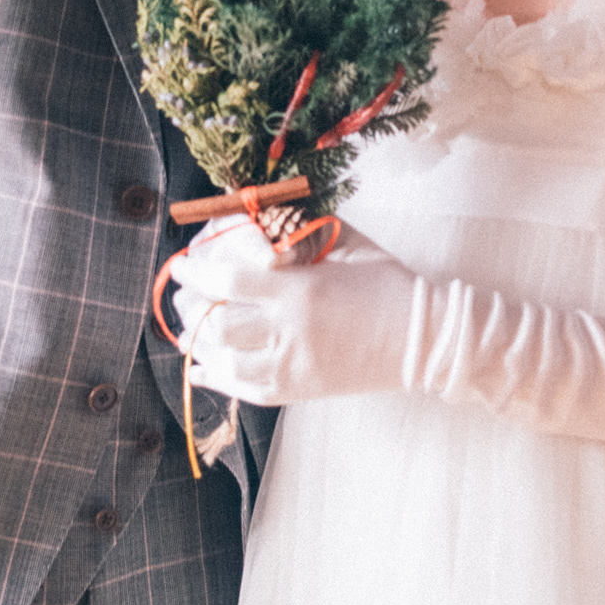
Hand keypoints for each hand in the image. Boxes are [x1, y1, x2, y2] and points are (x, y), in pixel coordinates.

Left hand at [169, 217, 416, 405]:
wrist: (424, 338)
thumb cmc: (387, 283)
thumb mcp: (347, 243)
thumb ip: (303, 229)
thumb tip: (262, 213)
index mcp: (299, 290)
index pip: (227, 283)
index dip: (195, 274)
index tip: (180, 265)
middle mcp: (289, 332)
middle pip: (216, 326)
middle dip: (189, 309)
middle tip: (181, 295)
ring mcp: (293, 367)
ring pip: (225, 362)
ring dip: (198, 344)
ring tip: (189, 328)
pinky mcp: (300, 391)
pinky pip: (247, 391)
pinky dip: (218, 380)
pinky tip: (202, 368)